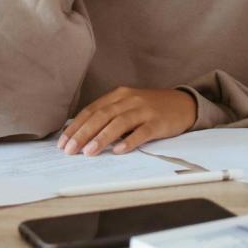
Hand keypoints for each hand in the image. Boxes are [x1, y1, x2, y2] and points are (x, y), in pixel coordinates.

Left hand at [57, 87, 198, 155]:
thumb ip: (109, 115)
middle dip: (83, 133)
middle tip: (70, 149)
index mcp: (119, 95)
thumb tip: (82, 134)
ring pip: (119, 123)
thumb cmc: (151, 108)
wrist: (184, 104)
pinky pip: (142, 132)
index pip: (92, 110)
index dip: (76, 125)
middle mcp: (130, 100)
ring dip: (102, 138)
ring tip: (88, 152)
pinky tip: (118, 151)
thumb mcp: (128, 106)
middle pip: (102, 115)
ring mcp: (145, 110)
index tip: (63, 141)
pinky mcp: (159, 122)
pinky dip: (129, 141)